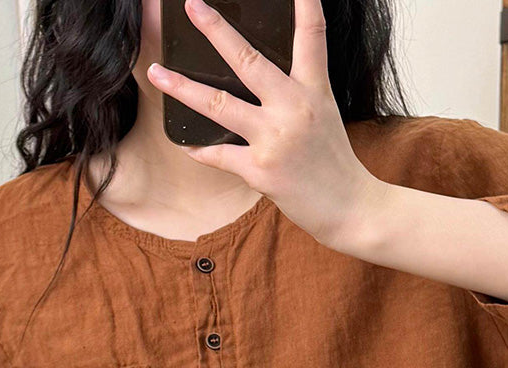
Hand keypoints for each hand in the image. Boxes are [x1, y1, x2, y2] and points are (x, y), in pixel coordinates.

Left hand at [145, 0, 390, 246]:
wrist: (351, 208)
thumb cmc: (335, 163)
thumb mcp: (324, 116)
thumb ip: (296, 94)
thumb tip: (257, 81)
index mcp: (314, 90)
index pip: (311, 37)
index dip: (305, 5)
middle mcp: (293, 108)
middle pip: (247, 61)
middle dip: (216, 31)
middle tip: (192, 6)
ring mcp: (275, 139)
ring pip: (218, 105)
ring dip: (182, 88)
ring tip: (156, 73)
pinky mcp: (261, 170)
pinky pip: (219, 154)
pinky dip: (200, 150)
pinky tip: (185, 144)